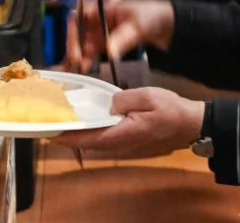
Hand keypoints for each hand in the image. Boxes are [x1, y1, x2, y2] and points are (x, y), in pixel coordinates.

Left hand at [52, 88, 203, 156]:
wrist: (189, 123)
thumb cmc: (171, 110)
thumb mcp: (147, 97)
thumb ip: (124, 99)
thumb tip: (109, 104)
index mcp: (122, 133)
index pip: (89, 138)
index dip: (68, 137)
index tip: (50, 133)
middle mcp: (120, 141)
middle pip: (87, 141)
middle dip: (68, 134)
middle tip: (50, 123)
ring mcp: (124, 140)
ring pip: (94, 139)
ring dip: (78, 132)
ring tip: (62, 120)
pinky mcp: (127, 136)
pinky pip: (104, 134)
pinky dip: (91, 128)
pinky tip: (85, 119)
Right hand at [64, 0, 174, 72]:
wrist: (168, 23)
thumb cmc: (154, 14)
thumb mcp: (139, 26)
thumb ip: (123, 38)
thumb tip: (109, 51)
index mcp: (104, 7)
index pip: (79, 15)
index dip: (73, 30)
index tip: (75, 45)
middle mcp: (100, 18)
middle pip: (79, 31)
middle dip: (75, 46)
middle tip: (77, 61)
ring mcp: (103, 31)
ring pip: (84, 42)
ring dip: (81, 55)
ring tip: (81, 67)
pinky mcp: (109, 42)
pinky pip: (93, 50)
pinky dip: (88, 59)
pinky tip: (85, 67)